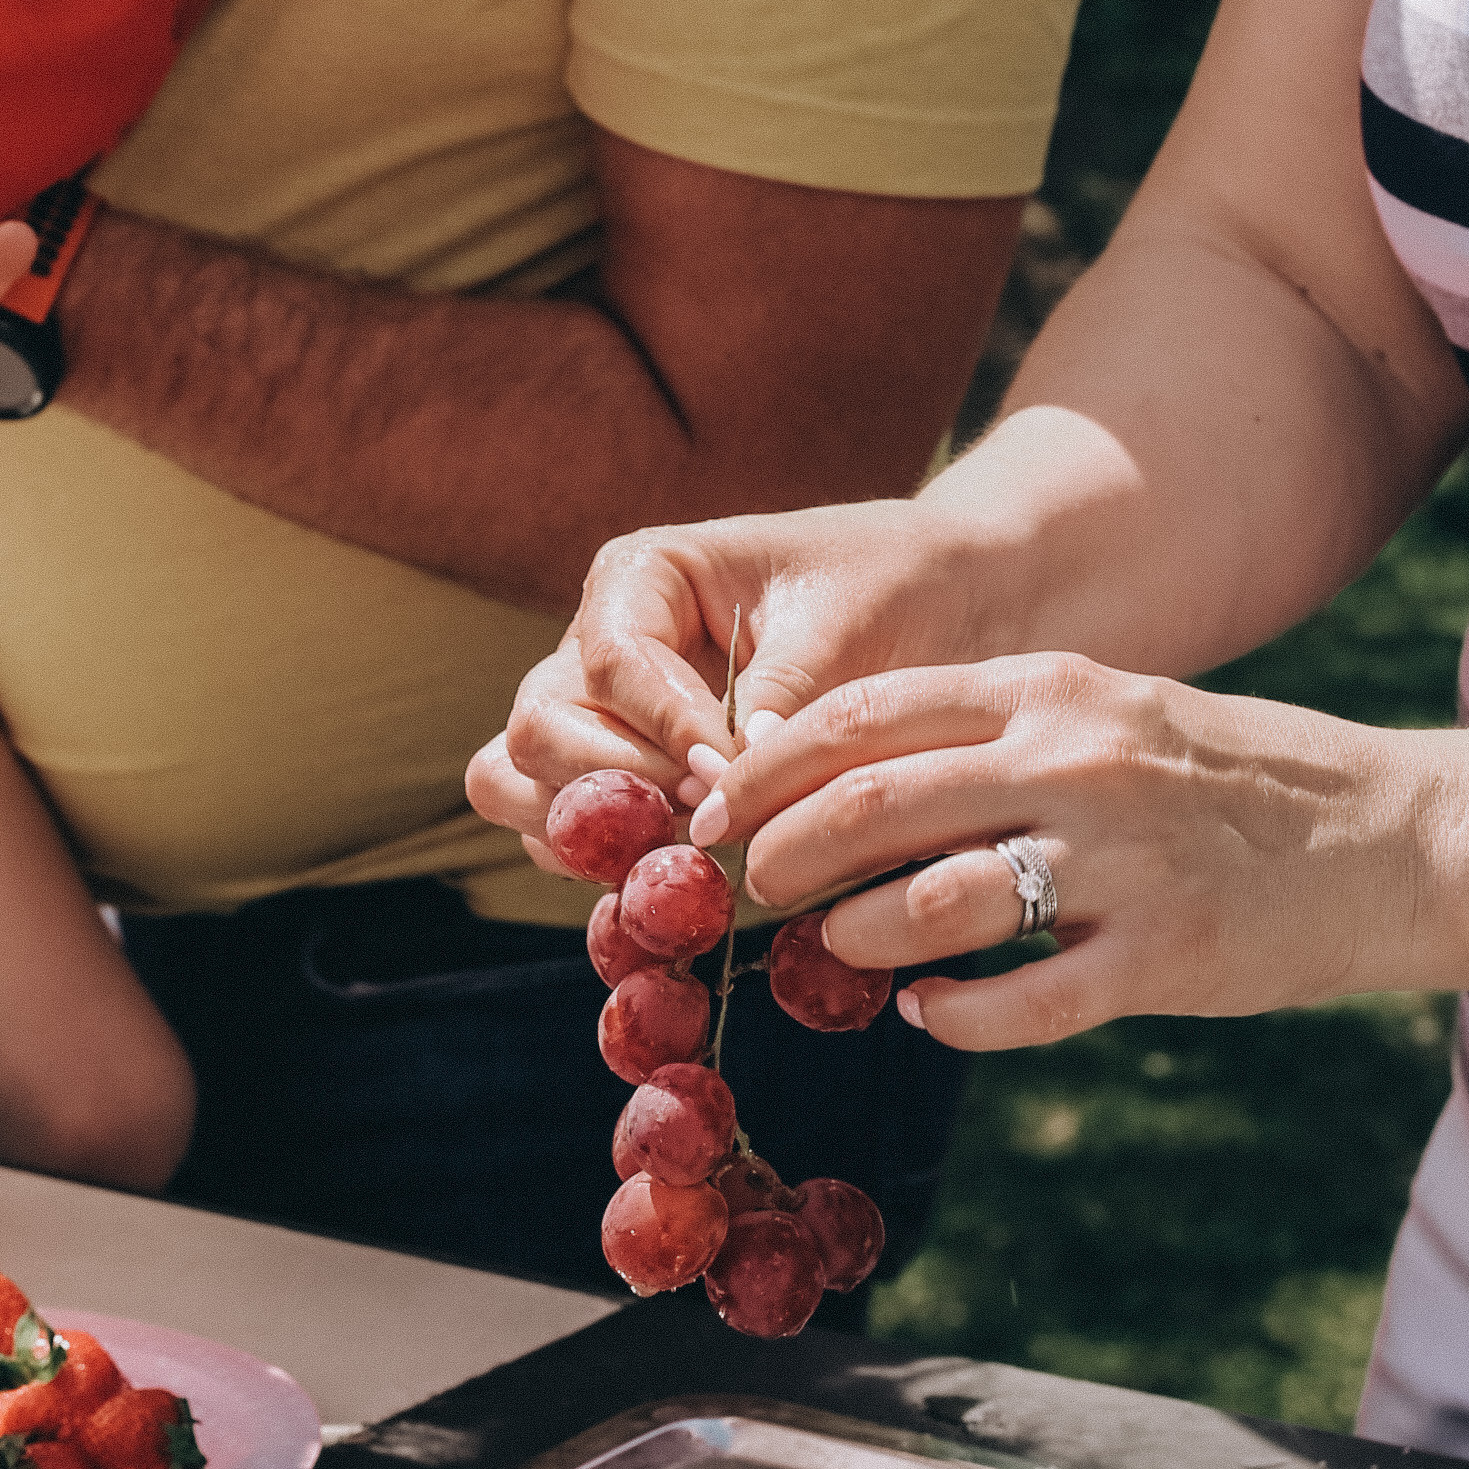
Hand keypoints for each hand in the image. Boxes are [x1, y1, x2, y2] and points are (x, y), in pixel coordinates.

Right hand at [464, 497, 989, 871]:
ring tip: (688, 860)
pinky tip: (692, 888)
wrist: (945, 603)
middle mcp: (602, 650)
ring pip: (523, 789)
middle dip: (608, 791)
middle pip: (537, 732)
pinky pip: (576, 840)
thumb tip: (727, 788)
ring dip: (592, 840)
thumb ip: (778, 700)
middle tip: (701, 824)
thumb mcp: (844, 627)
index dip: (659, 729)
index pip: (611, 665)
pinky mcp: (635, 787)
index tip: (726, 775)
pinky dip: (612, 872)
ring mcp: (607, 723)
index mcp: (641, 580)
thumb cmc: (893, 586)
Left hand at [680, 651, 1468, 1049]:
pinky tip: (930, 1017)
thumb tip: (838, 774)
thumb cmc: (1219, 773)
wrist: (1391, 835)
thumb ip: (987, 732)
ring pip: (937, 903)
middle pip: (876, 803)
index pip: (865, 714)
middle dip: (783, 855)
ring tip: (836, 954)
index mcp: (1051, 688)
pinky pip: (1026, 1001)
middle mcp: (1078, 762)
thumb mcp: (1102, 709)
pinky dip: (956, 1017)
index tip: (709, 810)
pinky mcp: (1166, 959)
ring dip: (858, 938)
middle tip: (743, 891)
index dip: (767, 768)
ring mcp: (1125, 863)